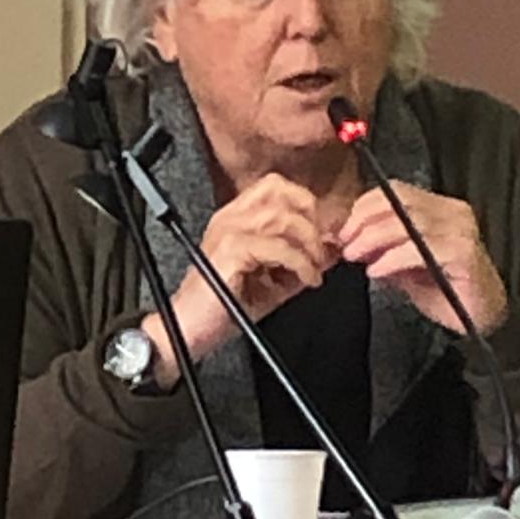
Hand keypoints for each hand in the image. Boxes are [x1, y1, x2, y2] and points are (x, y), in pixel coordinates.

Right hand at [144, 174, 338, 385]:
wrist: (187, 331)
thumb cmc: (224, 307)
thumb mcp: (273, 282)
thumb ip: (301, 262)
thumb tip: (332, 248)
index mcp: (236, 217)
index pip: (275, 187)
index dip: (305, 204)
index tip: (323, 233)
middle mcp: (230, 217)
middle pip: (279, 190)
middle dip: (309, 217)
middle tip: (321, 249)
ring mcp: (228, 231)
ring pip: (282, 216)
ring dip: (308, 243)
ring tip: (314, 269)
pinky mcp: (230, 251)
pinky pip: (277, 247)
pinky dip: (300, 263)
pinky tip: (306, 279)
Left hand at [337, 182, 507, 335]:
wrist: (480, 317)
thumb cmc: (445, 290)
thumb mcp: (404, 265)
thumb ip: (381, 248)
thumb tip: (348, 239)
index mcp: (439, 208)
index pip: (396, 191)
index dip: (365, 206)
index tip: (344, 229)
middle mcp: (453, 212)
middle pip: (399, 201)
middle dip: (365, 221)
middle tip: (345, 243)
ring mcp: (460, 230)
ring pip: (407, 222)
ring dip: (373, 238)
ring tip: (355, 256)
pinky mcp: (464, 253)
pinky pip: (419, 248)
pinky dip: (392, 258)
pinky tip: (377, 271)